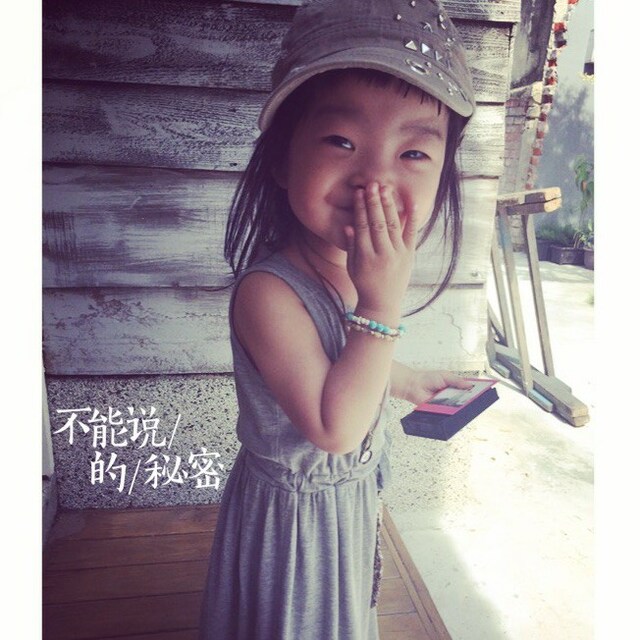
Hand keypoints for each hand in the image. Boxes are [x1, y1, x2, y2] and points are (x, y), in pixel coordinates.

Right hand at [345, 182, 417, 320]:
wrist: (383, 303)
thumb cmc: (364, 284)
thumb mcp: (352, 267)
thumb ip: (351, 246)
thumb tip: (349, 224)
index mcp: (365, 257)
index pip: (362, 227)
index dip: (360, 209)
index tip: (358, 194)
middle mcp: (382, 255)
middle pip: (377, 223)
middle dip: (374, 202)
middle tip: (371, 184)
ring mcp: (398, 254)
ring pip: (393, 225)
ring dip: (388, 205)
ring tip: (384, 188)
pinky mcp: (410, 255)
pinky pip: (411, 233)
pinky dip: (412, 217)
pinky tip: (411, 202)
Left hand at [391, 363, 473, 404]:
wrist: (414, 386)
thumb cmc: (428, 378)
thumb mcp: (445, 376)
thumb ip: (457, 380)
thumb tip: (470, 385)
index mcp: (454, 385)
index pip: (468, 389)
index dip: (475, 391)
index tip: (483, 391)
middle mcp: (452, 395)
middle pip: (465, 399)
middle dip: (471, 399)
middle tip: (477, 399)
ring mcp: (447, 403)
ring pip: (458, 407)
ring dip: (462, 406)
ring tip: (468, 404)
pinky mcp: (441, 410)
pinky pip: (448, 412)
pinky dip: (452, 412)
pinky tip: (456, 409)